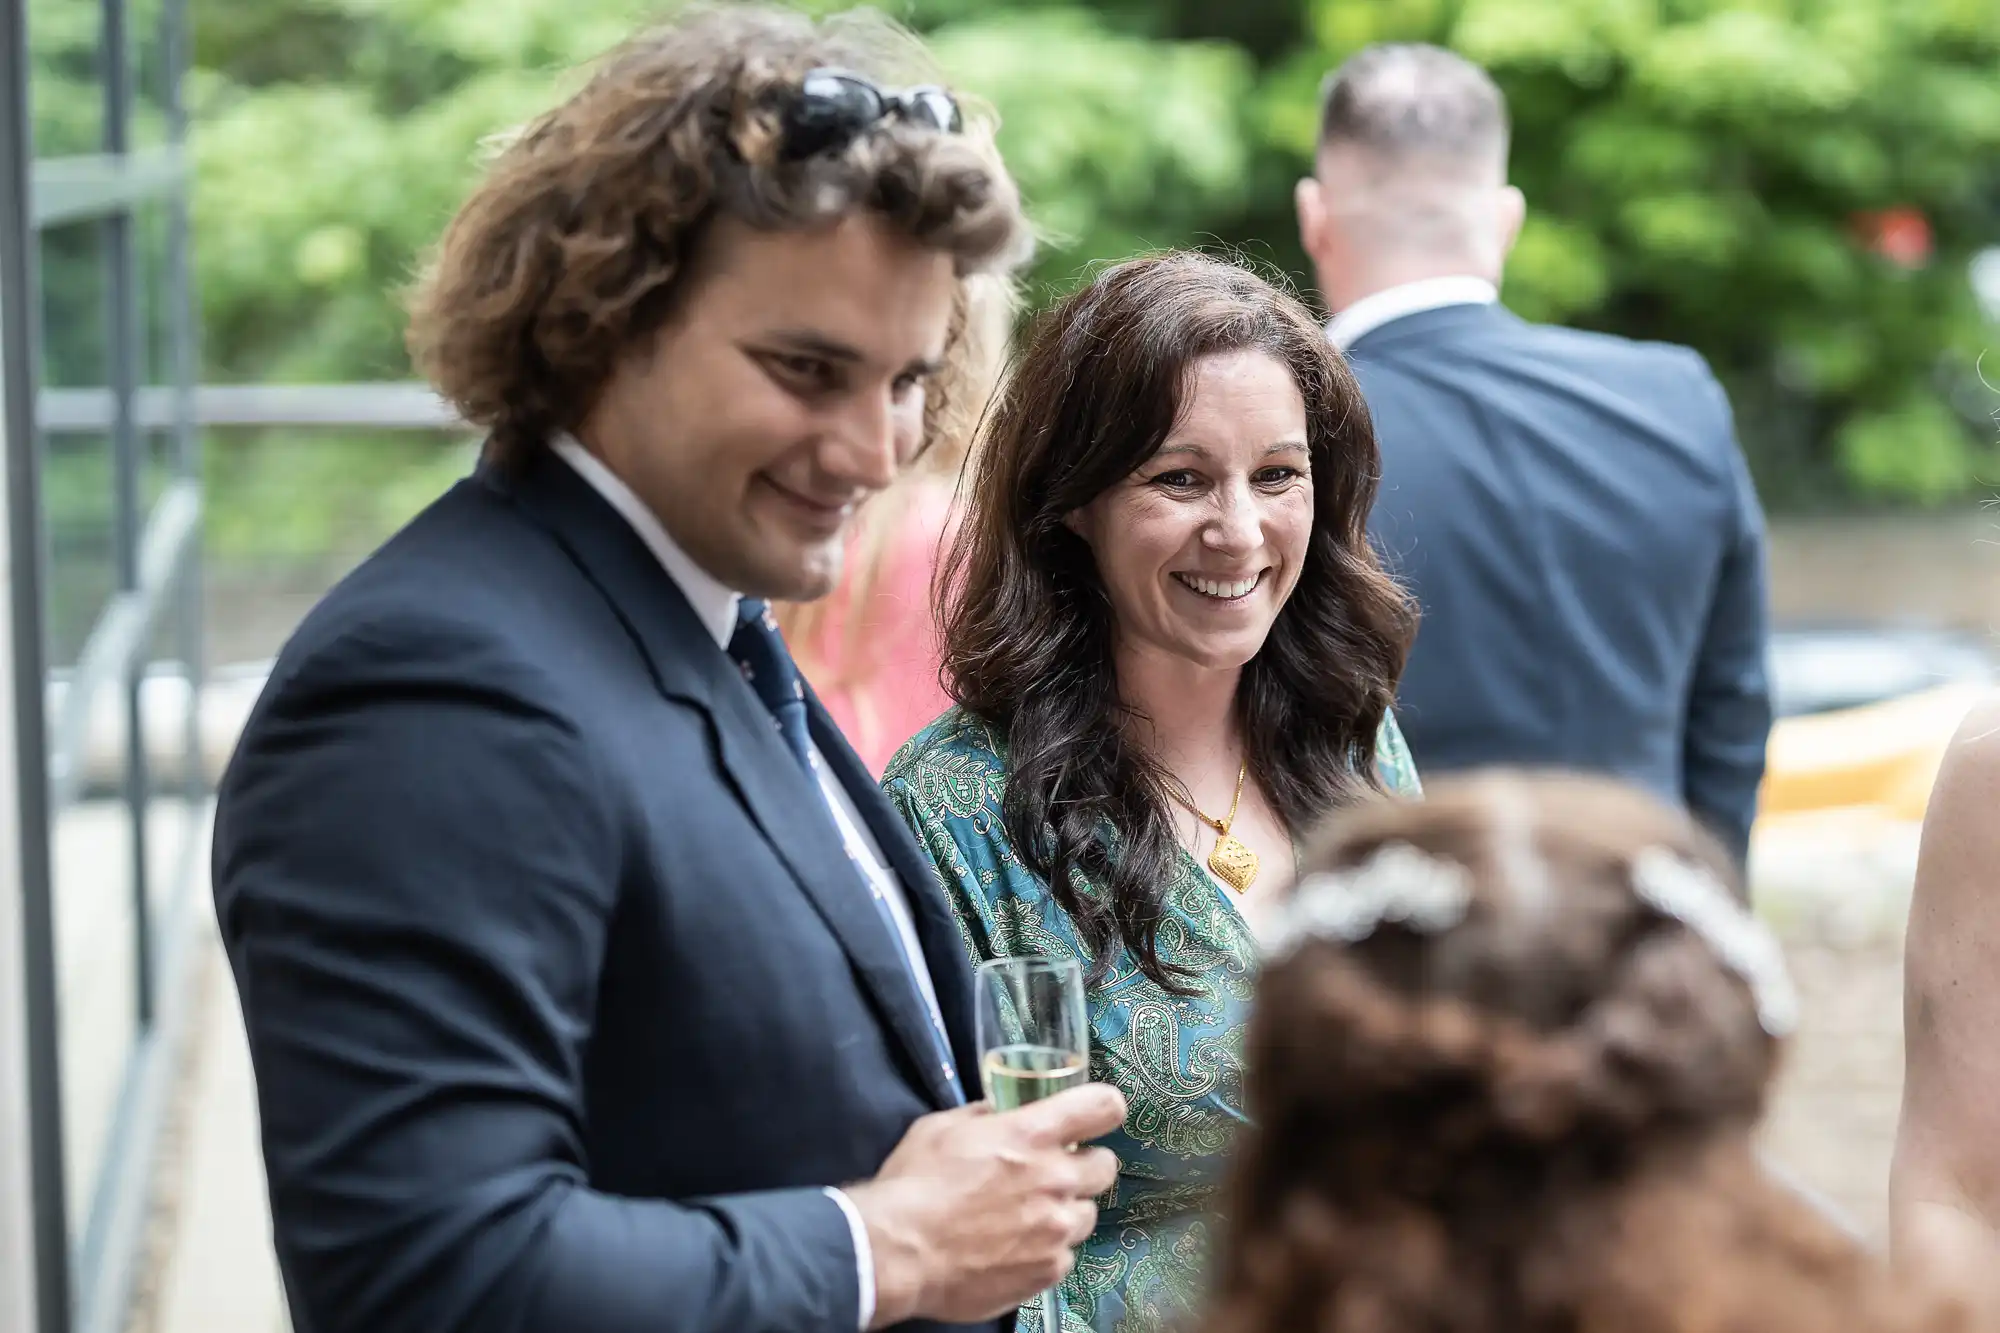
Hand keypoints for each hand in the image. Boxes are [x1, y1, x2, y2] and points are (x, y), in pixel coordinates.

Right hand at [847, 1082, 1125, 1327]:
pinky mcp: (1048, 1271)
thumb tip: (998, 1114)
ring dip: (1065, 1211)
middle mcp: (1055, 1180)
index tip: (1093, 1116)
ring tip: (1028, 1218)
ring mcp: (1056, 1230)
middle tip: (1053, 1173)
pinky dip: (1046, 1251)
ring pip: (1087, 1215)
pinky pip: (1065, 1255)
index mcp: (1033, 1135)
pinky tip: (1013, 1249)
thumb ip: (982, 1117)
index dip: (1103, 1108)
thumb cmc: (913, 1184)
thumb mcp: (941, 1128)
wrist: (898, 1253)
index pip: (1103, 1107)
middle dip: (1084, 1166)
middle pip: (1105, 1166)